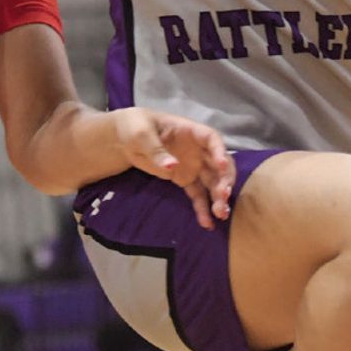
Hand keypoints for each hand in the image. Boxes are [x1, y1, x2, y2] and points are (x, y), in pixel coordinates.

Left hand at [113, 108, 234, 230]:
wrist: (126, 140)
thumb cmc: (136, 127)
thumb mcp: (141, 134)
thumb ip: (156, 150)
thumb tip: (172, 166)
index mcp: (190, 131)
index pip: (211, 138)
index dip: (219, 151)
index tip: (222, 166)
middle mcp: (197, 149)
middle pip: (218, 163)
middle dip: (224, 179)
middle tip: (224, 197)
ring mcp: (193, 165)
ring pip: (212, 181)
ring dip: (219, 197)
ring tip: (221, 214)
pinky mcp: (185, 180)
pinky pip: (198, 195)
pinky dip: (203, 208)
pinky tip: (207, 223)